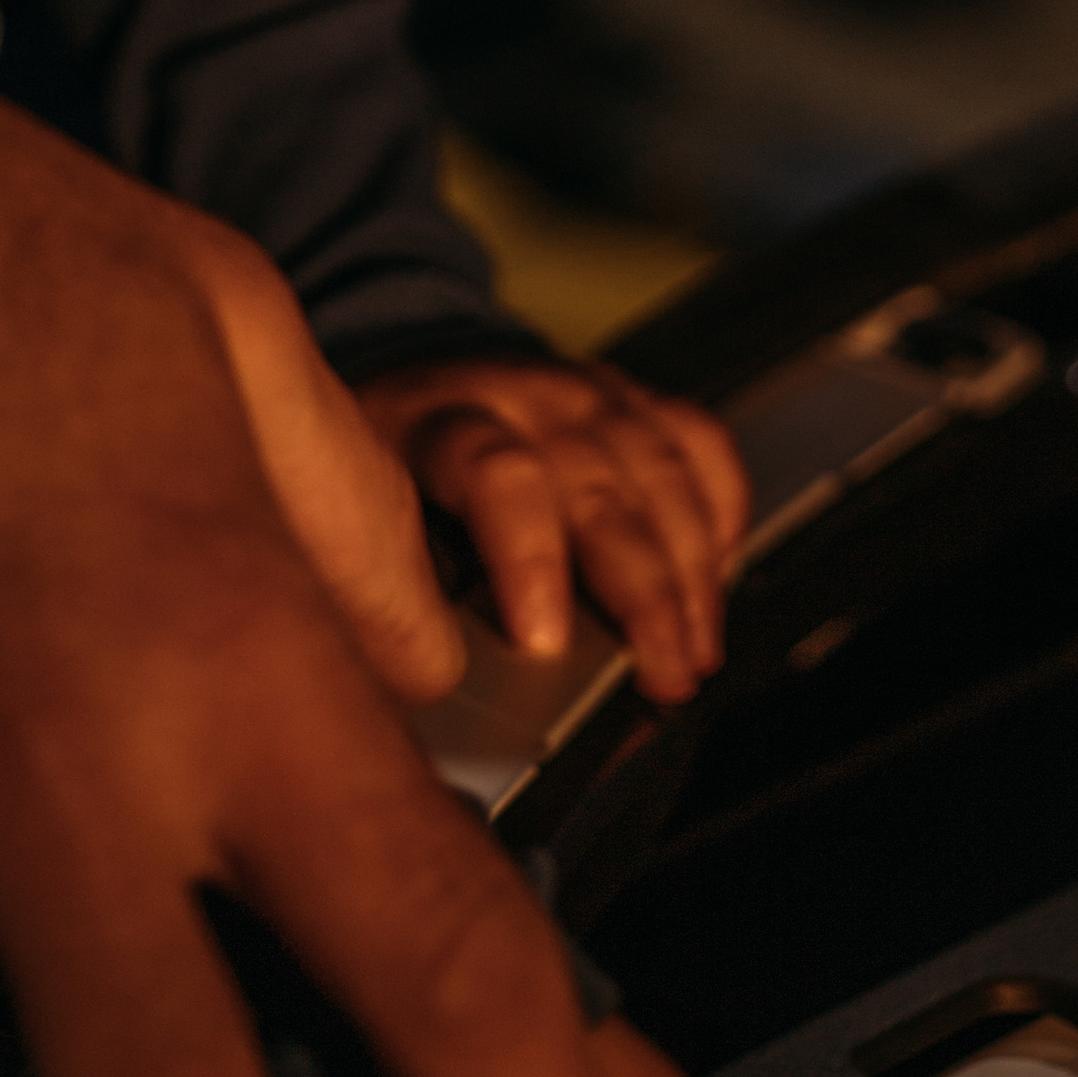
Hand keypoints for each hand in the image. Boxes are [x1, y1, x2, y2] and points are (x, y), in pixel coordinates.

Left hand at [354, 355, 749, 707]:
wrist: (409, 396)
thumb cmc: (381, 479)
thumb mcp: (356, 530)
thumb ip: (390, 597)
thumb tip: (426, 687)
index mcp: (437, 424)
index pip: (496, 474)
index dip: (530, 558)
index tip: (546, 645)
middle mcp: (516, 396)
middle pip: (599, 487)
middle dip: (644, 594)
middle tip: (661, 676)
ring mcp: (581, 389)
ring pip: (659, 470)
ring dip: (691, 571)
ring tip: (694, 650)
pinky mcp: (629, 395)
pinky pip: (697, 439)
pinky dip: (720, 506)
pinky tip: (720, 567)